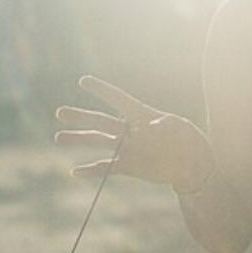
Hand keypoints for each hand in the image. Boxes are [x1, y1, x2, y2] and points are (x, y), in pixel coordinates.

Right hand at [54, 75, 214, 189]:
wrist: (193, 167)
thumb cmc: (191, 142)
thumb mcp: (183, 129)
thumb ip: (167, 125)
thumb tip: (151, 127)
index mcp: (143, 116)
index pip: (119, 100)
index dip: (102, 91)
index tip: (83, 81)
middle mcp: (131, 131)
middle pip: (102, 121)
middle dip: (82, 117)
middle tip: (60, 112)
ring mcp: (129, 148)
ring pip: (99, 141)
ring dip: (79, 139)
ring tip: (58, 137)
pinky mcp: (129, 166)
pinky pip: (106, 167)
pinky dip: (91, 170)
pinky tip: (75, 171)